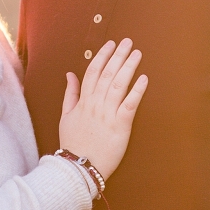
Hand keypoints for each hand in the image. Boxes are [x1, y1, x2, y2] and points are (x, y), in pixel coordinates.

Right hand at [58, 39, 147, 179]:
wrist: (78, 167)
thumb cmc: (73, 143)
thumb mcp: (66, 116)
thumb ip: (70, 94)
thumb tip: (70, 74)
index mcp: (83, 102)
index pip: (92, 72)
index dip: (102, 56)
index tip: (110, 44)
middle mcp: (95, 105)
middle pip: (107, 74)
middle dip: (118, 56)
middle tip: (128, 41)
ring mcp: (107, 115)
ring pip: (118, 85)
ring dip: (128, 67)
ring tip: (136, 54)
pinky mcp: (120, 126)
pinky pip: (129, 105)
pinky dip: (136, 91)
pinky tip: (143, 78)